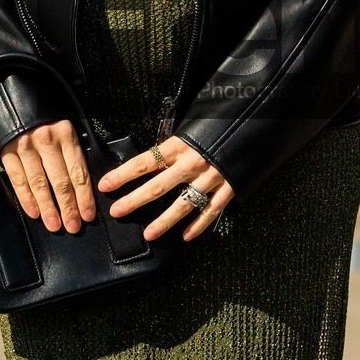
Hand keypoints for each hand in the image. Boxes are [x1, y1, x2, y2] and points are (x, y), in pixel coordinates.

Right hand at [0, 119, 96, 233]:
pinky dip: (26, 198)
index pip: (79, 171)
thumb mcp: (64, 128)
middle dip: (68, 207)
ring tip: (55, 225)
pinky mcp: (7, 151)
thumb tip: (85, 185)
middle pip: (61, 181)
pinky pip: (18, 179)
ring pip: (40, 183)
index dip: (84, 196)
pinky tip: (34, 213)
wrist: (13, 97)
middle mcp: (47, 140)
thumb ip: (72, 152)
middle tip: (73, 227)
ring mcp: (26, 146)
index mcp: (66, 135)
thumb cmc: (44, 118)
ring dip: (48, 207)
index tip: (88, 215)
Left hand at [99, 135, 233, 241]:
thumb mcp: (190, 129)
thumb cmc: (218, 125)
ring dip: (164, 221)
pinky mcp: (229, 187)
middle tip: (117, 211)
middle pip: (158, 186)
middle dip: (134, 200)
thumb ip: (172, 147)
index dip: (123, 174)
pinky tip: (186, 236)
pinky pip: (211, 211)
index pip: (144, 161)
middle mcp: (193, 162)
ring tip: (148, 234)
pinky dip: (199, 226)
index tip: (106, 184)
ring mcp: (211, 177)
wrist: (253, 123)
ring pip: (183, 204)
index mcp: (180, 145)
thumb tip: (149, 162)